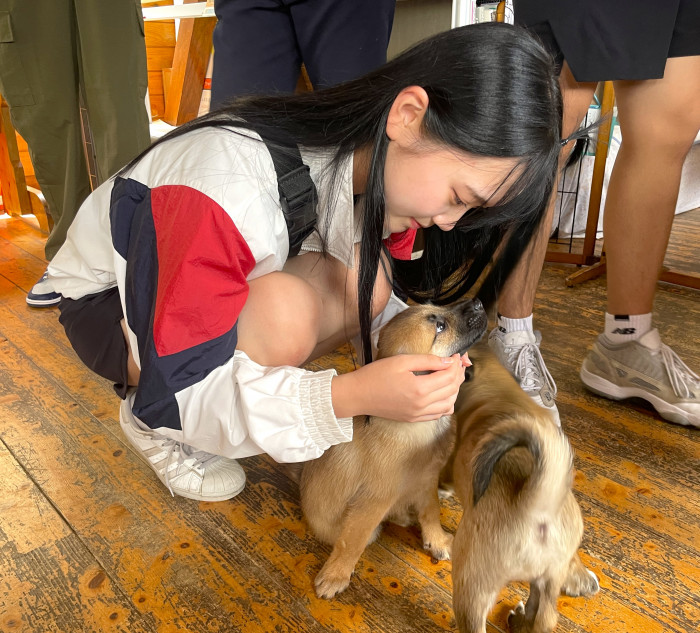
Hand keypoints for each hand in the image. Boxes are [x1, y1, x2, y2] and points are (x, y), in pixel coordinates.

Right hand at [331, 354, 467, 421]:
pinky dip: (446, 403)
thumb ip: (427, 360)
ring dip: (455, 390)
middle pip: (452, 390)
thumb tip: (449, 361)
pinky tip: (443, 393)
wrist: (358, 395)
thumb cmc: (376, 375)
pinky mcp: (414, 419)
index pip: (449, 376)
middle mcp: (422, 404)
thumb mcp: (402, 361)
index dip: (456, 364)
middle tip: (457, 363)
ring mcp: (418, 414)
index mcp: (419, 388)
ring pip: (449, 404)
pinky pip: (438, 414)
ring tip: (452, 376)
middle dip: (458, 375)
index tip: (456, 355)